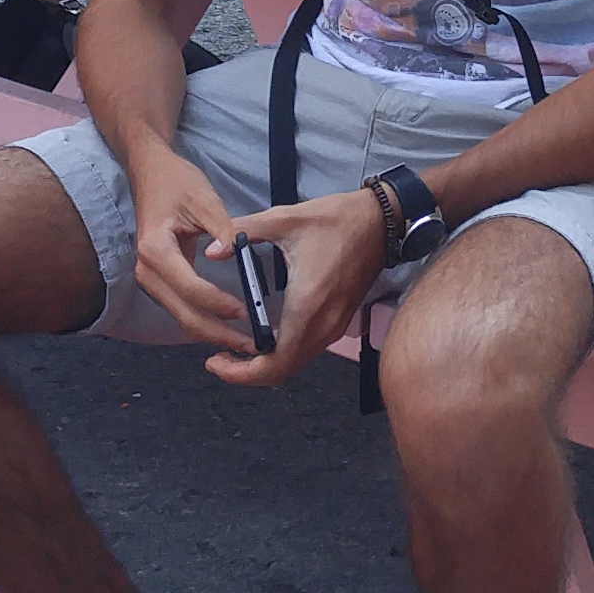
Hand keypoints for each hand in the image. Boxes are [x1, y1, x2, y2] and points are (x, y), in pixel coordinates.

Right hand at [120, 147, 259, 355]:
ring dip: (212, 333)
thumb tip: (234, 254)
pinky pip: (181, 309)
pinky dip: (204, 322)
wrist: (151, 173)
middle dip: (218, 334)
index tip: (248, 311)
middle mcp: (147, 270)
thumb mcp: (204, 200)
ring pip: (181, 317)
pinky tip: (228, 328)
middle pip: (183, 314)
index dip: (220, 304)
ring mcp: (150, 279)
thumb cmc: (177, 182)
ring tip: (245, 341)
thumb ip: (222, 230)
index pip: (190, 288)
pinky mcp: (159, 281)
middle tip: (252, 344)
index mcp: (155, 249)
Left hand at [213, 191, 391, 386]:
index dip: (242, 372)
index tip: (215, 362)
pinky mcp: (339, 322)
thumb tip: (213, 248)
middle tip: (218, 361)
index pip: (275, 361)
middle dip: (247, 374)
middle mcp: (323, 324)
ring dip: (266, 366)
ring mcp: (334, 326)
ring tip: (235, 353)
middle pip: (283, 371)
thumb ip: (244, 231)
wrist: (380, 221)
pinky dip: (282, 356)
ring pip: (296, 364)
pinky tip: (263, 340)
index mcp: (307, 304)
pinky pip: (307, 351)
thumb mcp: (284, 218)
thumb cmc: (337, 219)